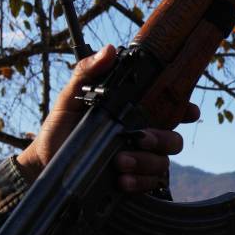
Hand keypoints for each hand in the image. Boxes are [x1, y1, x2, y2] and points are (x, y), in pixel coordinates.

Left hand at [14, 44, 196, 191]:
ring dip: (145, 162)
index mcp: (132, 114)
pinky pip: (150, 184)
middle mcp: (141, 137)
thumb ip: (87, 73)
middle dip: (162, 140)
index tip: (189, 112)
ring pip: (163, 163)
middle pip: (173, 140)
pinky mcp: (133, 183)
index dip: (185, 110)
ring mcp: (139, 161)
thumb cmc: (59, 129)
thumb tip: (109, 50)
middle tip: (138, 138)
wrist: (45, 163)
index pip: (169, 110)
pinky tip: (120, 180)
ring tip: (119, 163)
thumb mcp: (70, 98)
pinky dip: (138, 182)